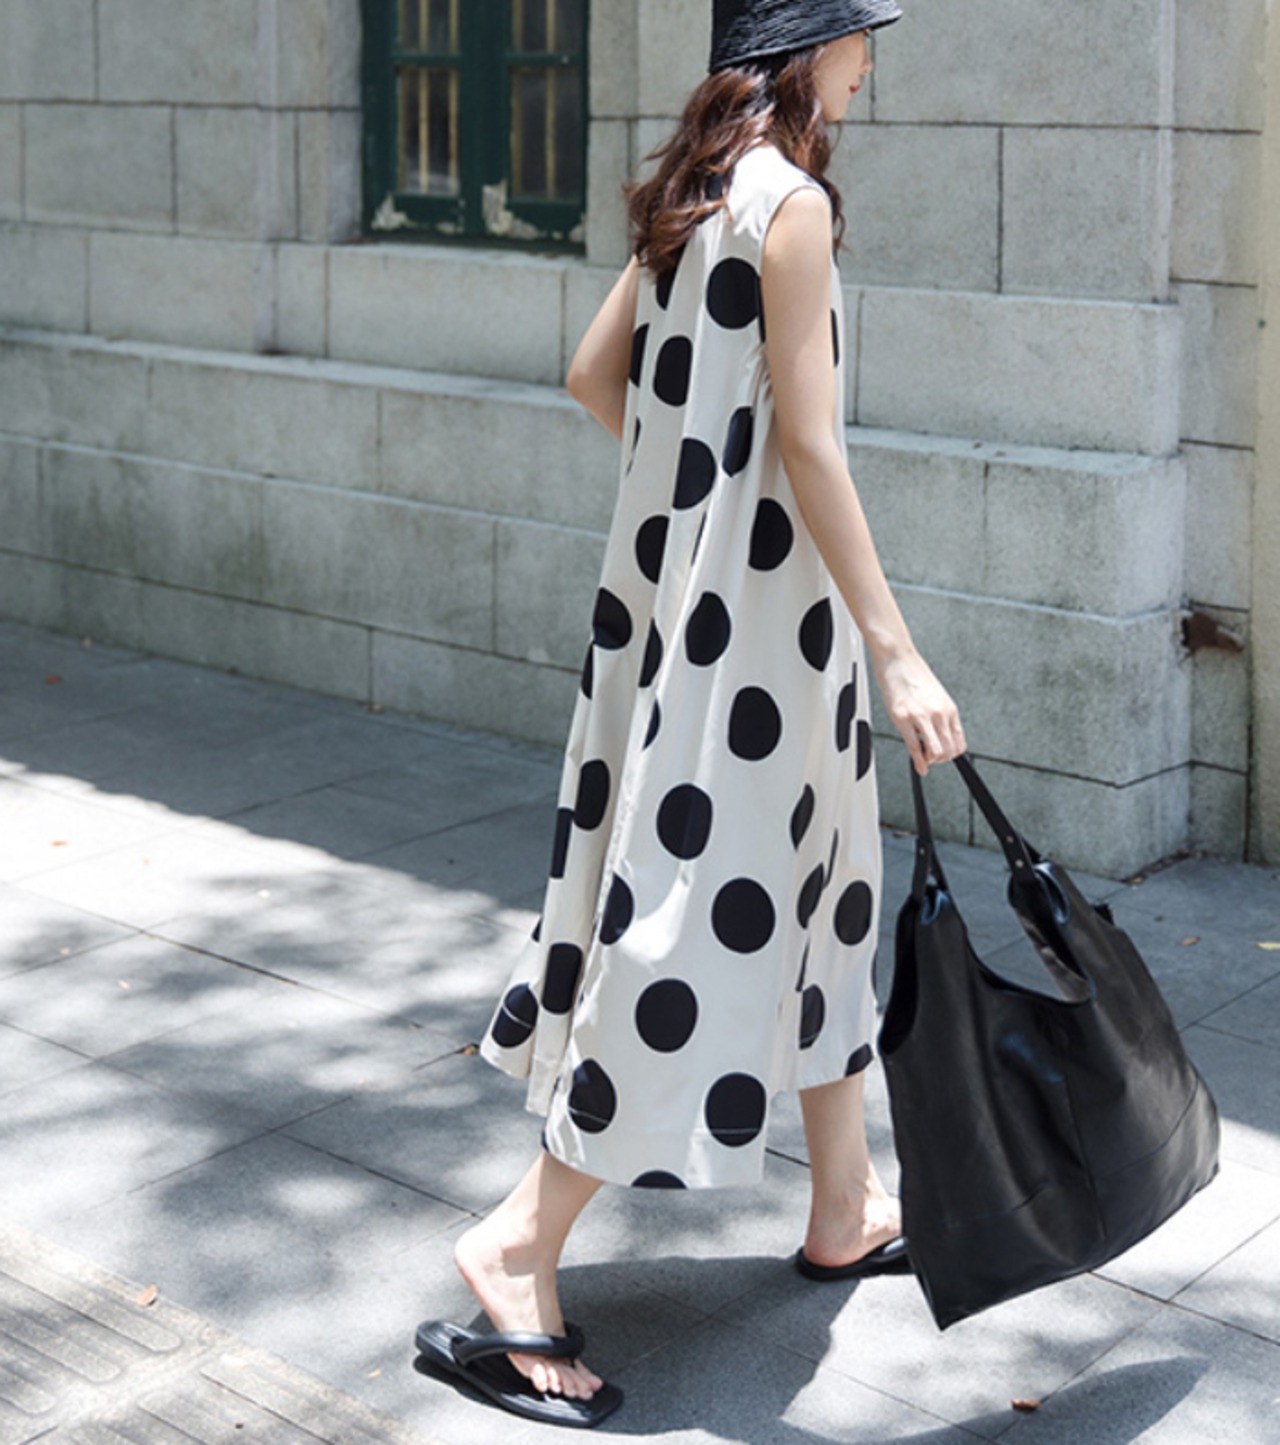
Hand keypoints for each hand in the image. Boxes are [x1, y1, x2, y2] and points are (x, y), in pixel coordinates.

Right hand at [874, 649, 966, 776]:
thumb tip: (939, 735)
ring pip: (936, 752)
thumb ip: (939, 716)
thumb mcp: (935, 697)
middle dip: (940, 760)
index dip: (952, 755)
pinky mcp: (903, 718)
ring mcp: (922, 717)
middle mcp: (939, 714)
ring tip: (923, 757)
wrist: (898, 658)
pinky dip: (918, 762)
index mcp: (949, 709)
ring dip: (930, 760)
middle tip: (931, 759)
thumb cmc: (913, 674)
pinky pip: (914, 747)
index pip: (959, 743)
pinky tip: (918, 766)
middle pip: (949, 751)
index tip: (943, 757)